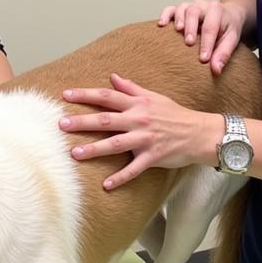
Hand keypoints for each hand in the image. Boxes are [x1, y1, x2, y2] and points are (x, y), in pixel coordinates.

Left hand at [60, 74, 219, 188]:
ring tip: (75, 154)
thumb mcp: (153, 96)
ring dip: (94, 149)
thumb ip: (131, 88)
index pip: (107, 97)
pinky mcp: (153, 157)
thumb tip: (112, 77)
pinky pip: (134, 169)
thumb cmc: (175, 114)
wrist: (200, 133)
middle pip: (106, 120)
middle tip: (62, 124)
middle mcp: (139, 120)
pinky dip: (120, 178)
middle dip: (83, 122)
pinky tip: (106, 185)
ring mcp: (145, 139)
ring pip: (116, 144)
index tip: (66, 95)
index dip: (86, 95)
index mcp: (137, 104)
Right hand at [158, 0, 247, 75]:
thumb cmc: (227, 29)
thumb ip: (224, 54)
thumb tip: (216, 70)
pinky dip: (165, 15)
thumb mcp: (232, 39)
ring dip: (178, 19)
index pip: (211, 27)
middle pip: (194, 12)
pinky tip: (161, 24)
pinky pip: (170, 9)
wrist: (227, 15)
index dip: (207, 43)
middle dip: (191, 27)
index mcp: (217, 11)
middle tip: (189, 43)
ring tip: (177, 31)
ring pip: (182, 8)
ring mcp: (190, 6)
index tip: (203, 59)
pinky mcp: (180, 9)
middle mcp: (203, 6)